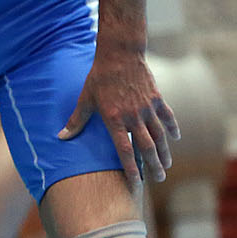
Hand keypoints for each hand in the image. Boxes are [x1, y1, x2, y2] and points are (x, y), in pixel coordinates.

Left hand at [59, 43, 178, 185]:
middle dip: (154, 166)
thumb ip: (76, 120)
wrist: (119, 54)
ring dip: (164, 152)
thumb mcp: (85, 98)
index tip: (136, 183)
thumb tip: (60, 137)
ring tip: (167, 165)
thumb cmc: (99, 77)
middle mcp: (133, 117)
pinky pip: (168, 117)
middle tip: (159, 179)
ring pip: (160, 136)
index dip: (130, 169)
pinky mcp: (157, 98)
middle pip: (147, 147)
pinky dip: (173, 128)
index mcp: (115, 119)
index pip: (124, 150)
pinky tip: (176, 138)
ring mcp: (147, 108)